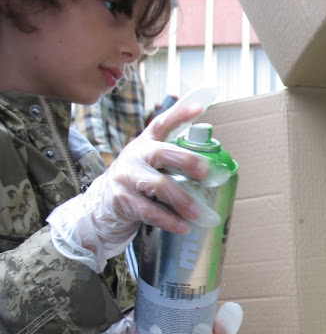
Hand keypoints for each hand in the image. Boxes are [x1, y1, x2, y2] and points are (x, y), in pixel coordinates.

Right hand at [47, 95, 208, 272]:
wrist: (102, 204)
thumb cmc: (138, 181)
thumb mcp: (152, 163)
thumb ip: (175, 159)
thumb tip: (214, 166)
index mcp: (147, 143)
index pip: (163, 123)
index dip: (181, 114)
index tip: (200, 106)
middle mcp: (136, 155)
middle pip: (163, 152)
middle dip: (186, 161)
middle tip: (205, 172)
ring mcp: (126, 177)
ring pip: (158, 185)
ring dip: (182, 200)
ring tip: (199, 212)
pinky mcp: (122, 200)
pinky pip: (150, 211)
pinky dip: (170, 220)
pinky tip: (183, 226)